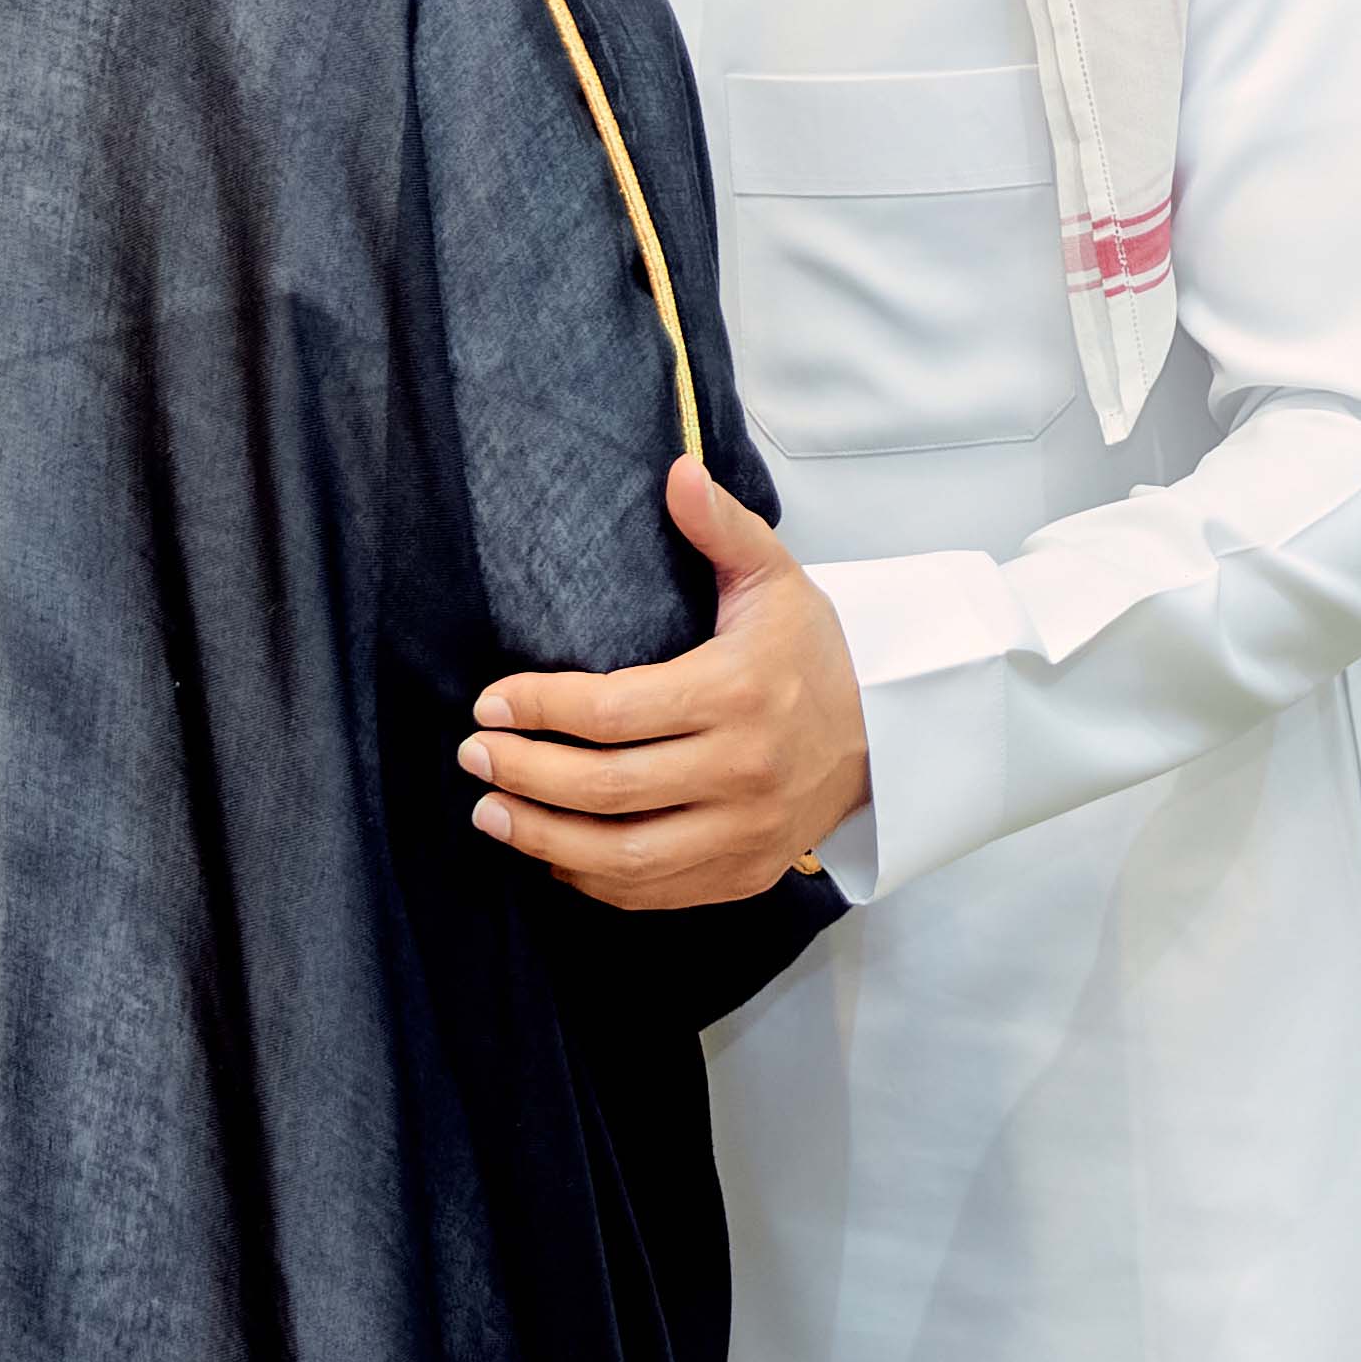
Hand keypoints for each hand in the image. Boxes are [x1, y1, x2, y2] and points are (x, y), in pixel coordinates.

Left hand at [459, 459, 870, 909]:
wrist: (886, 737)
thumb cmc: (812, 653)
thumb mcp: (774, 577)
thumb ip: (720, 526)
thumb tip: (676, 471)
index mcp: (739, 693)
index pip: (615, 711)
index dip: (541, 708)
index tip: (492, 700)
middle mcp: (743, 771)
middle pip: (608, 788)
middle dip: (525, 775)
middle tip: (474, 756)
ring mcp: (745, 833)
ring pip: (624, 855)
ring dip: (543, 840)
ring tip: (491, 813)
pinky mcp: (744, 874)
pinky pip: (653, 890)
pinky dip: (592, 879)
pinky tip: (550, 853)